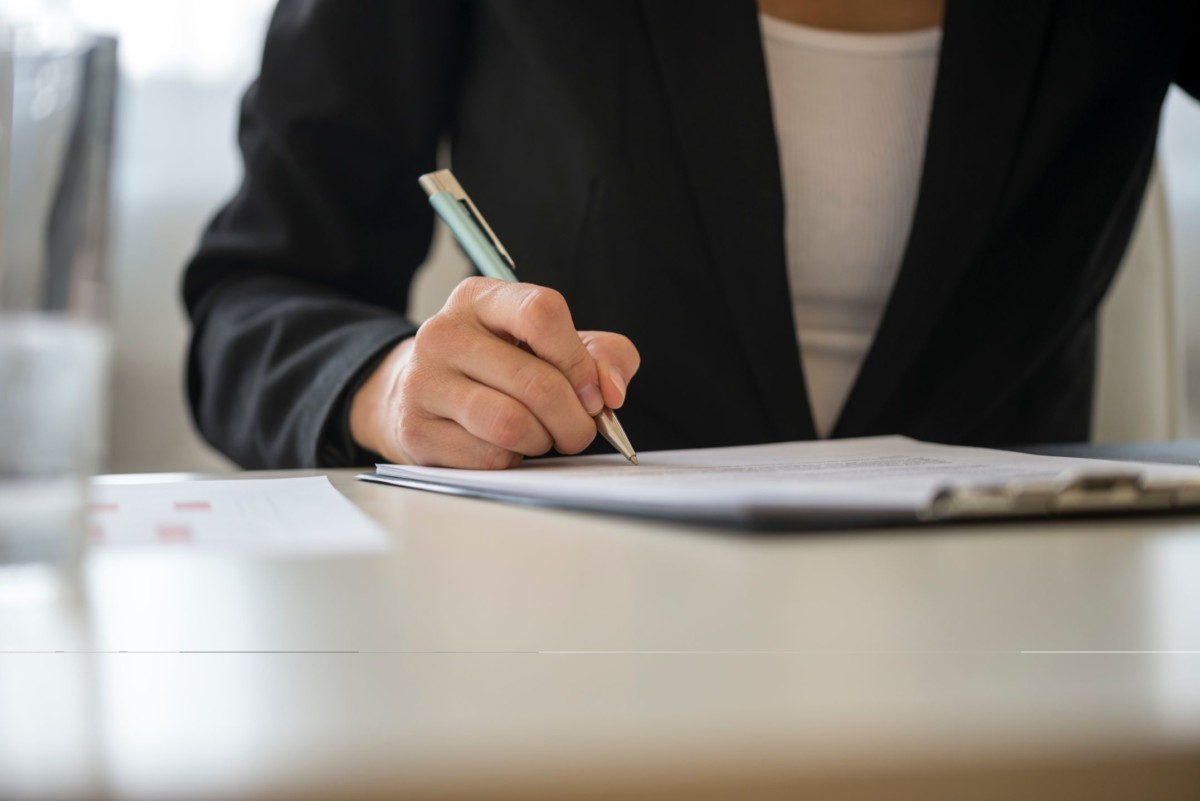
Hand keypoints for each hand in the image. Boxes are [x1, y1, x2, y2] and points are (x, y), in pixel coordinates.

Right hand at [350, 277, 639, 468]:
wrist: (423, 393)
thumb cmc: (502, 366)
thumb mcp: (555, 344)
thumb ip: (603, 355)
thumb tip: (611, 390)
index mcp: (479, 299)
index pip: (541, 313)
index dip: (578, 361)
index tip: (593, 392)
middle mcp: (443, 333)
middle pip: (535, 382)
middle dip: (574, 418)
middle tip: (579, 429)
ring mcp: (422, 382)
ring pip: (510, 424)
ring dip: (543, 441)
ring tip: (542, 437)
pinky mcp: (416, 430)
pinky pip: (487, 457)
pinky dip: (511, 461)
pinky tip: (505, 448)